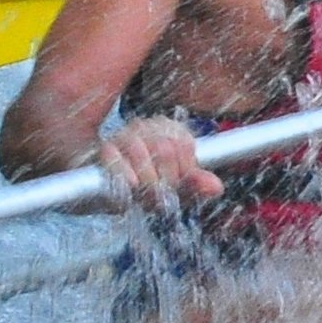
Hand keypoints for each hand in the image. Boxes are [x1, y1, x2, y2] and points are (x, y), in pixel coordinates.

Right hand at [96, 114, 219, 210]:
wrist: (107, 189)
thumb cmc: (145, 184)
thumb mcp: (175, 187)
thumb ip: (196, 184)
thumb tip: (217, 188)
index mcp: (169, 131)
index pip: (185, 145)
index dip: (184, 170)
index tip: (177, 185)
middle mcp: (148, 127)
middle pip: (165, 148)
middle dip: (166, 179)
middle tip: (161, 195)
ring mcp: (124, 135)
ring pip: (141, 151)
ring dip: (146, 179)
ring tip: (145, 194)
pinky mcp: (105, 148)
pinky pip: (115, 158)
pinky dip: (124, 174)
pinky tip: (131, 186)